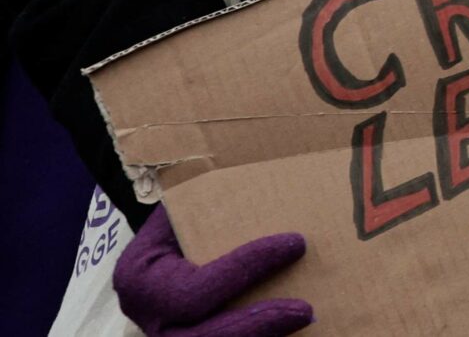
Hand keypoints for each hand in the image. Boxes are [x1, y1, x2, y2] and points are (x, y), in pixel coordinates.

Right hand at [114, 207, 310, 336]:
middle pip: (200, 336)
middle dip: (255, 323)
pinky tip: (293, 330)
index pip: (195, 289)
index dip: (246, 269)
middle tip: (304, 309)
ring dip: (260, 336)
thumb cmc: (175, 221)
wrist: (155, 251)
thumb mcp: (178, 207)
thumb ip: (205, 200)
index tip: (295, 244)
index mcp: (141, 279)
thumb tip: (268, 169)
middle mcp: (150, 318)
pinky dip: (259, 336)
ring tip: (305, 320)